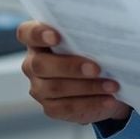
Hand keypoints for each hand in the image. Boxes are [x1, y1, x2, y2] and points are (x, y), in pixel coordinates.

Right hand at [17, 20, 131, 124]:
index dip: (38, 34)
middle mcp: (33, 63)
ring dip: (87, 87)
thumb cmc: (93, 50)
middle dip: (70, 66)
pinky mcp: (51, 107)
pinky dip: (91, 103)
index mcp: (38, 40)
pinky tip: (109, 99)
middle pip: (40, 65)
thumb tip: (105, 30)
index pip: (27, 33)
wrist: (104, 80)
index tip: (57, 36)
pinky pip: (67, 107)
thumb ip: (88, 33)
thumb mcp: (90, 38)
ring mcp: (39, 87)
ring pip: (55, 88)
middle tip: (97, 68)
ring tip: (112, 85)